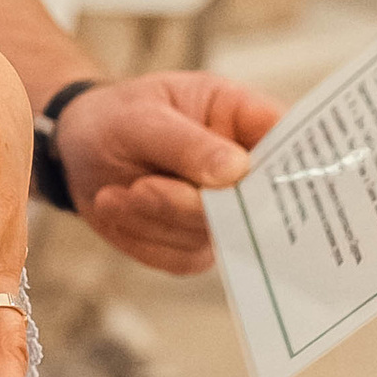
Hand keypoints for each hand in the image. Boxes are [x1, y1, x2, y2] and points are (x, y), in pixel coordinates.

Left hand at [54, 69, 280, 276]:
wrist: (78, 150)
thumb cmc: (118, 117)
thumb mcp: (142, 117)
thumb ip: (187, 142)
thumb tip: (237, 171)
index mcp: (245, 120)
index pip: (294, 146)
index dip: (299, 169)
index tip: (264, 183)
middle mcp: (245, 172)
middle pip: (256, 206)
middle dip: (193, 204)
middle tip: (143, 188)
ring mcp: (224, 214)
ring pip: (214, 237)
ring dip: (156, 217)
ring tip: (121, 189)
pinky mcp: (195, 245)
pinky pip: (182, 258)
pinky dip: (141, 236)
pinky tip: (115, 204)